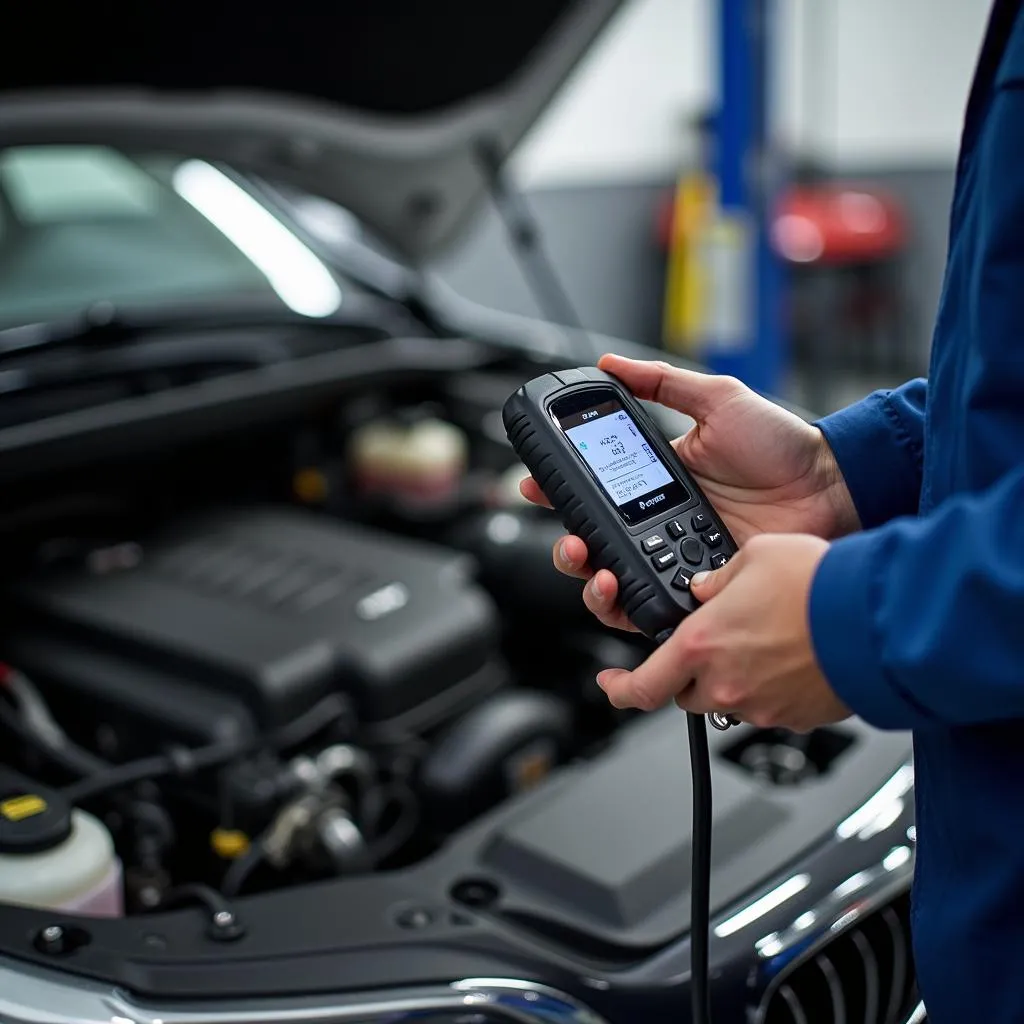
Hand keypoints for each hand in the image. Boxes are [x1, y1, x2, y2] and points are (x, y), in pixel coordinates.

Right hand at [520, 352, 858, 632]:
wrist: (832, 487)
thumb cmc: (783, 445)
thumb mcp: (718, 400)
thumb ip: (662, 382)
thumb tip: (610, 363)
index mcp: (658, 482)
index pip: (595, 493)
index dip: (558, 494)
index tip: (533, 487)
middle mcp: (661, 526)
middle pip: (596, 549)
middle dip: (569, 550)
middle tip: (572, 543)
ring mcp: (680, 562)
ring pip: (618, 586)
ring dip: (594, 586)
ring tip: (598, 572)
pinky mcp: (703, 593)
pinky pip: (658, 608)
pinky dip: (636, 607)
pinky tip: (632, 591)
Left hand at [596, 534, 850, 732]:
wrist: (878, 619)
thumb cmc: (818, 585)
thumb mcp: (755, 556)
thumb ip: (719, 577)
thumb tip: (708, 587)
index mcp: (701, 645)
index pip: (643, 686)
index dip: (620, 690)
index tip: (612, 684)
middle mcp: (726, 683)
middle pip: (685, 694)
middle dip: (686, 673)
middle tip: (705, 647)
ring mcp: (762, 705)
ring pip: (728, 699)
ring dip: (731, 677)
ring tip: (762, 641)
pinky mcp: (797, 716)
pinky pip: (770, 705)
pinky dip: (770, 685)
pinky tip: (791, 655)